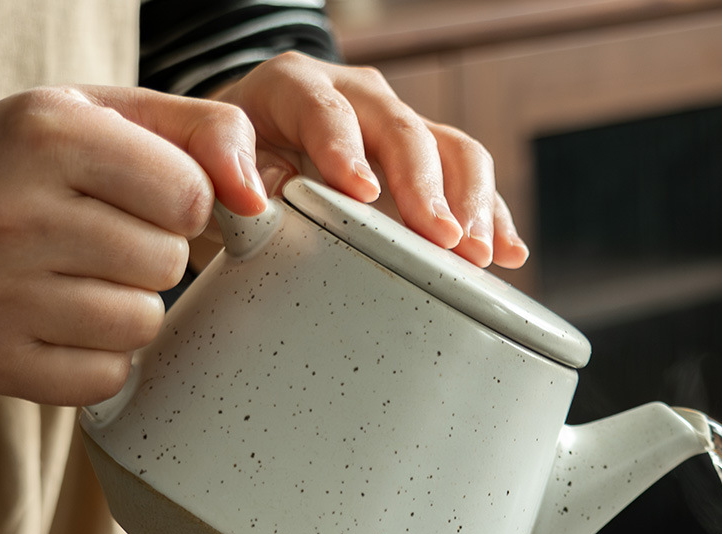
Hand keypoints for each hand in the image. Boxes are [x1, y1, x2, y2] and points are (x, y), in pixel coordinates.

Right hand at [0, 85, 264, 405]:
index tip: (145, 198)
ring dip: (128, 305)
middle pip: (167, 262)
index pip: (191, 196)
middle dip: (154, 253)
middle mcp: (16, 211)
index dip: (185, 203)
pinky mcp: (1, 358)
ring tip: (81, 277)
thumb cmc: (48, 169)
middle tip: (102, 239)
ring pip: (141, 323)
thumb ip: (207, 132)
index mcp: (51, 134)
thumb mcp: (117, 118)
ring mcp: (1, 291)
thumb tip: (255, 197)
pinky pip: (105, 376)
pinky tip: (64, 323)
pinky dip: (98, 357)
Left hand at [213, 52, 528, 269]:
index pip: (327, 110)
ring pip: (454, 150)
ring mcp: (398, 130)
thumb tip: (255, 193)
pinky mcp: (424, 165)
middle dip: (429, 188)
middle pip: (406, 131)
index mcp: (296, 90)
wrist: (251, 152)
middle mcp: (358, 100)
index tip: (364, 196)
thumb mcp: (213, 160)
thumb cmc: (231, 163)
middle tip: (446, 240)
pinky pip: (468, 183)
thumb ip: (225, 163)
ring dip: (472, 204)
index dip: (345, 149)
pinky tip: (507, 253)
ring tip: (481, 255)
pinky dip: (491, 216)